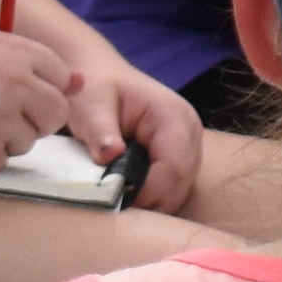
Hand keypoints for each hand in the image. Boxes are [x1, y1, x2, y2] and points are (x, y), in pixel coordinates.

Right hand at [0, 27, 90, 172]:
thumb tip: (81, 83)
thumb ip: (33, 64)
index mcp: (16, 51)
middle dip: (35, 118)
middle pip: (56, 113)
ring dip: (8, 137)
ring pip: (32, 140)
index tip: (12, 91)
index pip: (61, 78)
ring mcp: (1, 120)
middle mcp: (15, 83)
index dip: (40, 88)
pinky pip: (4, 160)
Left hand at [75, 50, 203, 211]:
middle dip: (149, 201)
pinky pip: (173, 188)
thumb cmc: (97, 88)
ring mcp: (189, 147)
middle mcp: (190, 133)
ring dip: (150, 201)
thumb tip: (110, 155)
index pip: (174, 169)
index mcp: (174, 117)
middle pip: (181, 185)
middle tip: (113, 206)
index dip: (147, 192)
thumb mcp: (91, 105)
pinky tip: (128, 192)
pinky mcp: (181, 158)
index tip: (115, 201)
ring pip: (179, 191)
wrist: (103, 76)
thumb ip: (100, 131)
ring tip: (119, 198)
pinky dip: (152, 196)